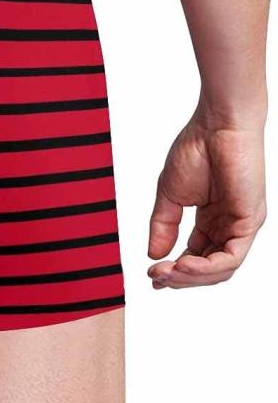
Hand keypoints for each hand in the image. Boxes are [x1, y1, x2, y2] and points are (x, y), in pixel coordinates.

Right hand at [148, 115, 265, 288]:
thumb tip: (153, 254)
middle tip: (156, 277)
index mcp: (212, 219)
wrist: (216, 125)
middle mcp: (229, 226)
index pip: (196, 256)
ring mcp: (241, 225)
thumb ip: (162, 226)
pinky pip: (232, 257)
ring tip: (166, 273)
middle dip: (180, 278)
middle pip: (209, 269)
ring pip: (221, 269)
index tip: (153, 278)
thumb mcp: (169, 195)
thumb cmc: (196, 149)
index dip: (175, 271)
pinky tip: (184, 264)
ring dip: (191, 277)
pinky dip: (207, 267)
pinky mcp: (250, 222)